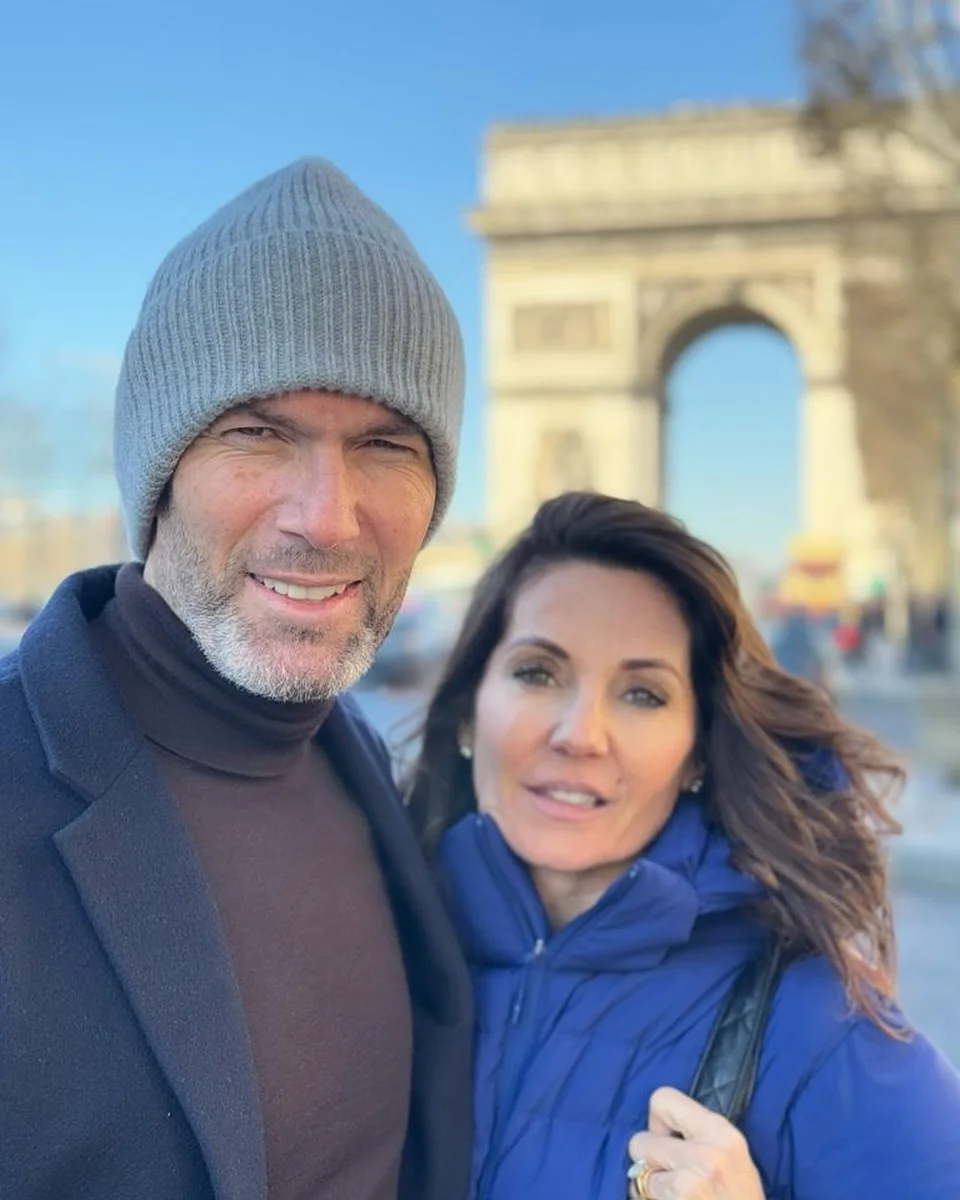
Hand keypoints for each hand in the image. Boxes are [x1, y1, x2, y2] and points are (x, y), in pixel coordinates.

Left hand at [627, 1087, 764, 1199]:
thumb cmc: (740, 1198)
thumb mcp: (731, 1155)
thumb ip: (699, 1134)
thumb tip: (658, 1126)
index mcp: (721, 1132)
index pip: (662, 1099)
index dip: (658, 1121)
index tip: (669, 1139)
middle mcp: (707, 1153)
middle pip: (641, 1139)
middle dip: (649, 1158)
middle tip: (670, 1172)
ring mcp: (690, 1182)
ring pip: (639, 1172)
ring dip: (651, 1185)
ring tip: (675, 1193)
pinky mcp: (679, 1199)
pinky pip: (643, 1194)